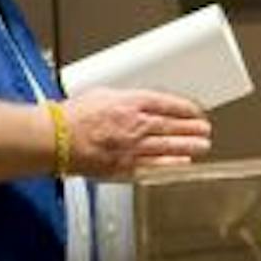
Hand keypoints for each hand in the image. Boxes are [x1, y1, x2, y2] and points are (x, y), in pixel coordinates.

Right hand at [63, 87, 211, 177]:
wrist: (55, 139)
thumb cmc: (71, 116)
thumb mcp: (102, 94)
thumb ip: (124, 99)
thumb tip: (139, 103)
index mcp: (130, 102)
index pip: (167, 103)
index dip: (185, 108)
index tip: (196, 111)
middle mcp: (136, 124)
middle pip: (172, 126)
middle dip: (192, 128)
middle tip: (206, 130)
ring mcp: (132, 147)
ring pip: (168, 146)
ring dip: (189, 146)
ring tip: (203, 146)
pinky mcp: (125, 166)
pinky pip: (155, 165)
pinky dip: (172, 165)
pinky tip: (183, 164)